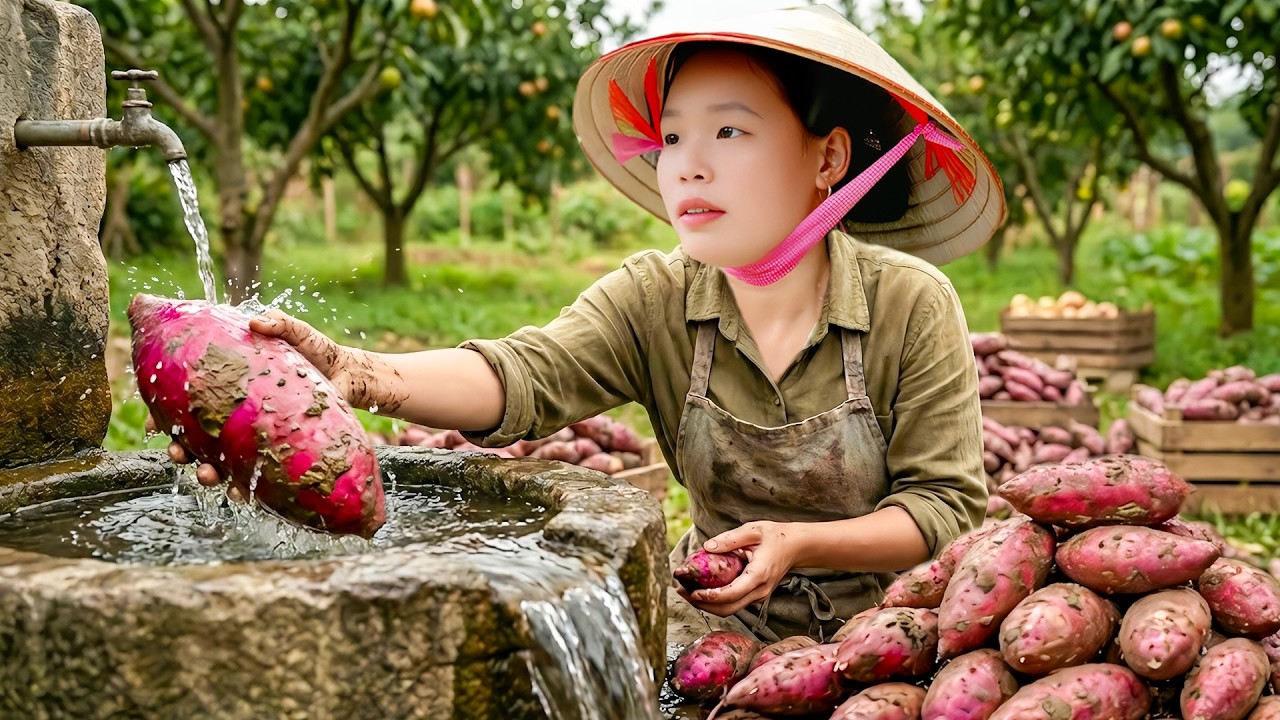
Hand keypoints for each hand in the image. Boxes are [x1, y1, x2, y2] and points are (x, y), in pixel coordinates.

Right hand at [143, 310, 360, 490]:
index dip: (163, 415)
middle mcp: (234, 414)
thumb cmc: (316, 351)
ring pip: (219, 461)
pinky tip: (242, 493)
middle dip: (180, 449)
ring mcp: (254, 436)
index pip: (184, 402)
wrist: (349, 376)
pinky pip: (256, 475)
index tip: (154, 424)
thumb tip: (255, 323)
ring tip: (207, 475)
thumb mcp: (295, 333)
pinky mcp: (276, 452)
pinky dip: (245, 487)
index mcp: (226, 385)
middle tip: (179, 453)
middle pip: (194, 437)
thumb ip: (278, 323)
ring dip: (206, 472)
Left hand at [677, 520, 804, 616]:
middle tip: (681, 592)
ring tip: (686, 592)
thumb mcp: (753, 530)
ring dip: (707, 604)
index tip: (692, 591)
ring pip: (730, 609)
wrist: (797, 547)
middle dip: (702, 604)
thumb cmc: (776, 536)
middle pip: (728, 609)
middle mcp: (759, 591)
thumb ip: (730, 539)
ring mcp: (758, 596)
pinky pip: (734, 603)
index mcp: (759, 576)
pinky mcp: (755, 595)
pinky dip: (716, 600)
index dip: (710, 596)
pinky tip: (701, 589)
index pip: (732, 594)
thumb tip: (706, 547)